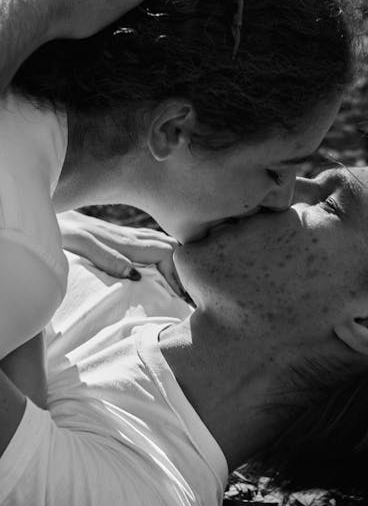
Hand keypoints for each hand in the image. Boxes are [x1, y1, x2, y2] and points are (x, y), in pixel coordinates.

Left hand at [58, 211, 183, 295]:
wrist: (43, 211)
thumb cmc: (58, 230)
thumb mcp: (79, 244)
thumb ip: (106, 257)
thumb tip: (136, 275)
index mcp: (122, 241)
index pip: (165, 253)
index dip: (175, 273)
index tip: (178, 294)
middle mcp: (128, 236)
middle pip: (170, 245)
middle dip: (182, 266)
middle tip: (186, 290)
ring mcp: (124, 234)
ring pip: (161, 241)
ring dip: (175, 258)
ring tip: (181, 279)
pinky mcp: (117, 235)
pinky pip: (150, 241)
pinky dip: (163, 251)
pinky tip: (161, 262)